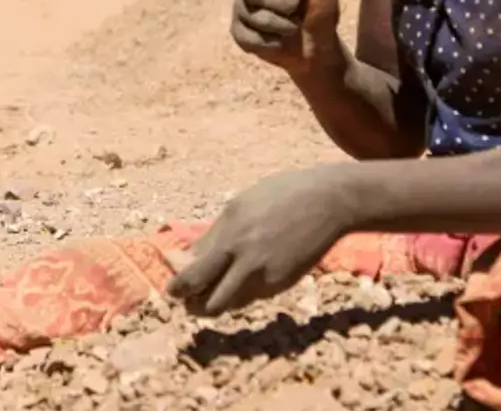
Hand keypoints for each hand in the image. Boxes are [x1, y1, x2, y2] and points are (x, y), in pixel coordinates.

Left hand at [167, 165, 352, 316]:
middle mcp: (246, 261)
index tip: (171, 291)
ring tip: (209, 294)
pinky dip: (241, 293)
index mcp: (231, 236)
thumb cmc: (280, 195)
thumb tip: (192, 257)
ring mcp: (267, 276)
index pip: (193, 276)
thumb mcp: (239, 205)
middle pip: (209, 301)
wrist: (328, 202)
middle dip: (193, 305)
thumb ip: (215, 234)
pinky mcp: (283, 284)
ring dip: (217, 303)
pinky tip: (240, 280)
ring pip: (231, 304)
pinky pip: (252, 296)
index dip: (178, 288)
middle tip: (186, 302)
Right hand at [230, 0, 340, 74]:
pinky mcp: (240, 34)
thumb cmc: (322, 9)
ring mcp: (241, 9)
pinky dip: (271, 41)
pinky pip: (248, 36)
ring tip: (293, 26)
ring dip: (280, 23)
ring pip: (251, 14)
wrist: (320, 48)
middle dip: (280, 1)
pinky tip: (281, 40)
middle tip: (297, 7)